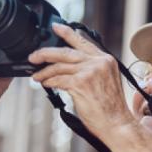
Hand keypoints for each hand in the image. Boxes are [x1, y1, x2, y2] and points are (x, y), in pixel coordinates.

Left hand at [29, 23, 136, 142]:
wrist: (117, 124)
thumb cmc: (111, 108)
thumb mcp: (106, 81)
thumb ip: (92, 69)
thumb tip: (69, 65)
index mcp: (106, 60)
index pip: (83, 41)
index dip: (67, 32)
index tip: (55, 27)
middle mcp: (99, 62)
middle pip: (65, 51)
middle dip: (45, 53)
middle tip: (33, 56)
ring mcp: (90, 72)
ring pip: (59, 66)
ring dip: (44, 71)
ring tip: (37, 76)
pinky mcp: (81, 83)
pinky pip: (58, 79)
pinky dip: (48, 81)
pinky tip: (45, 84)